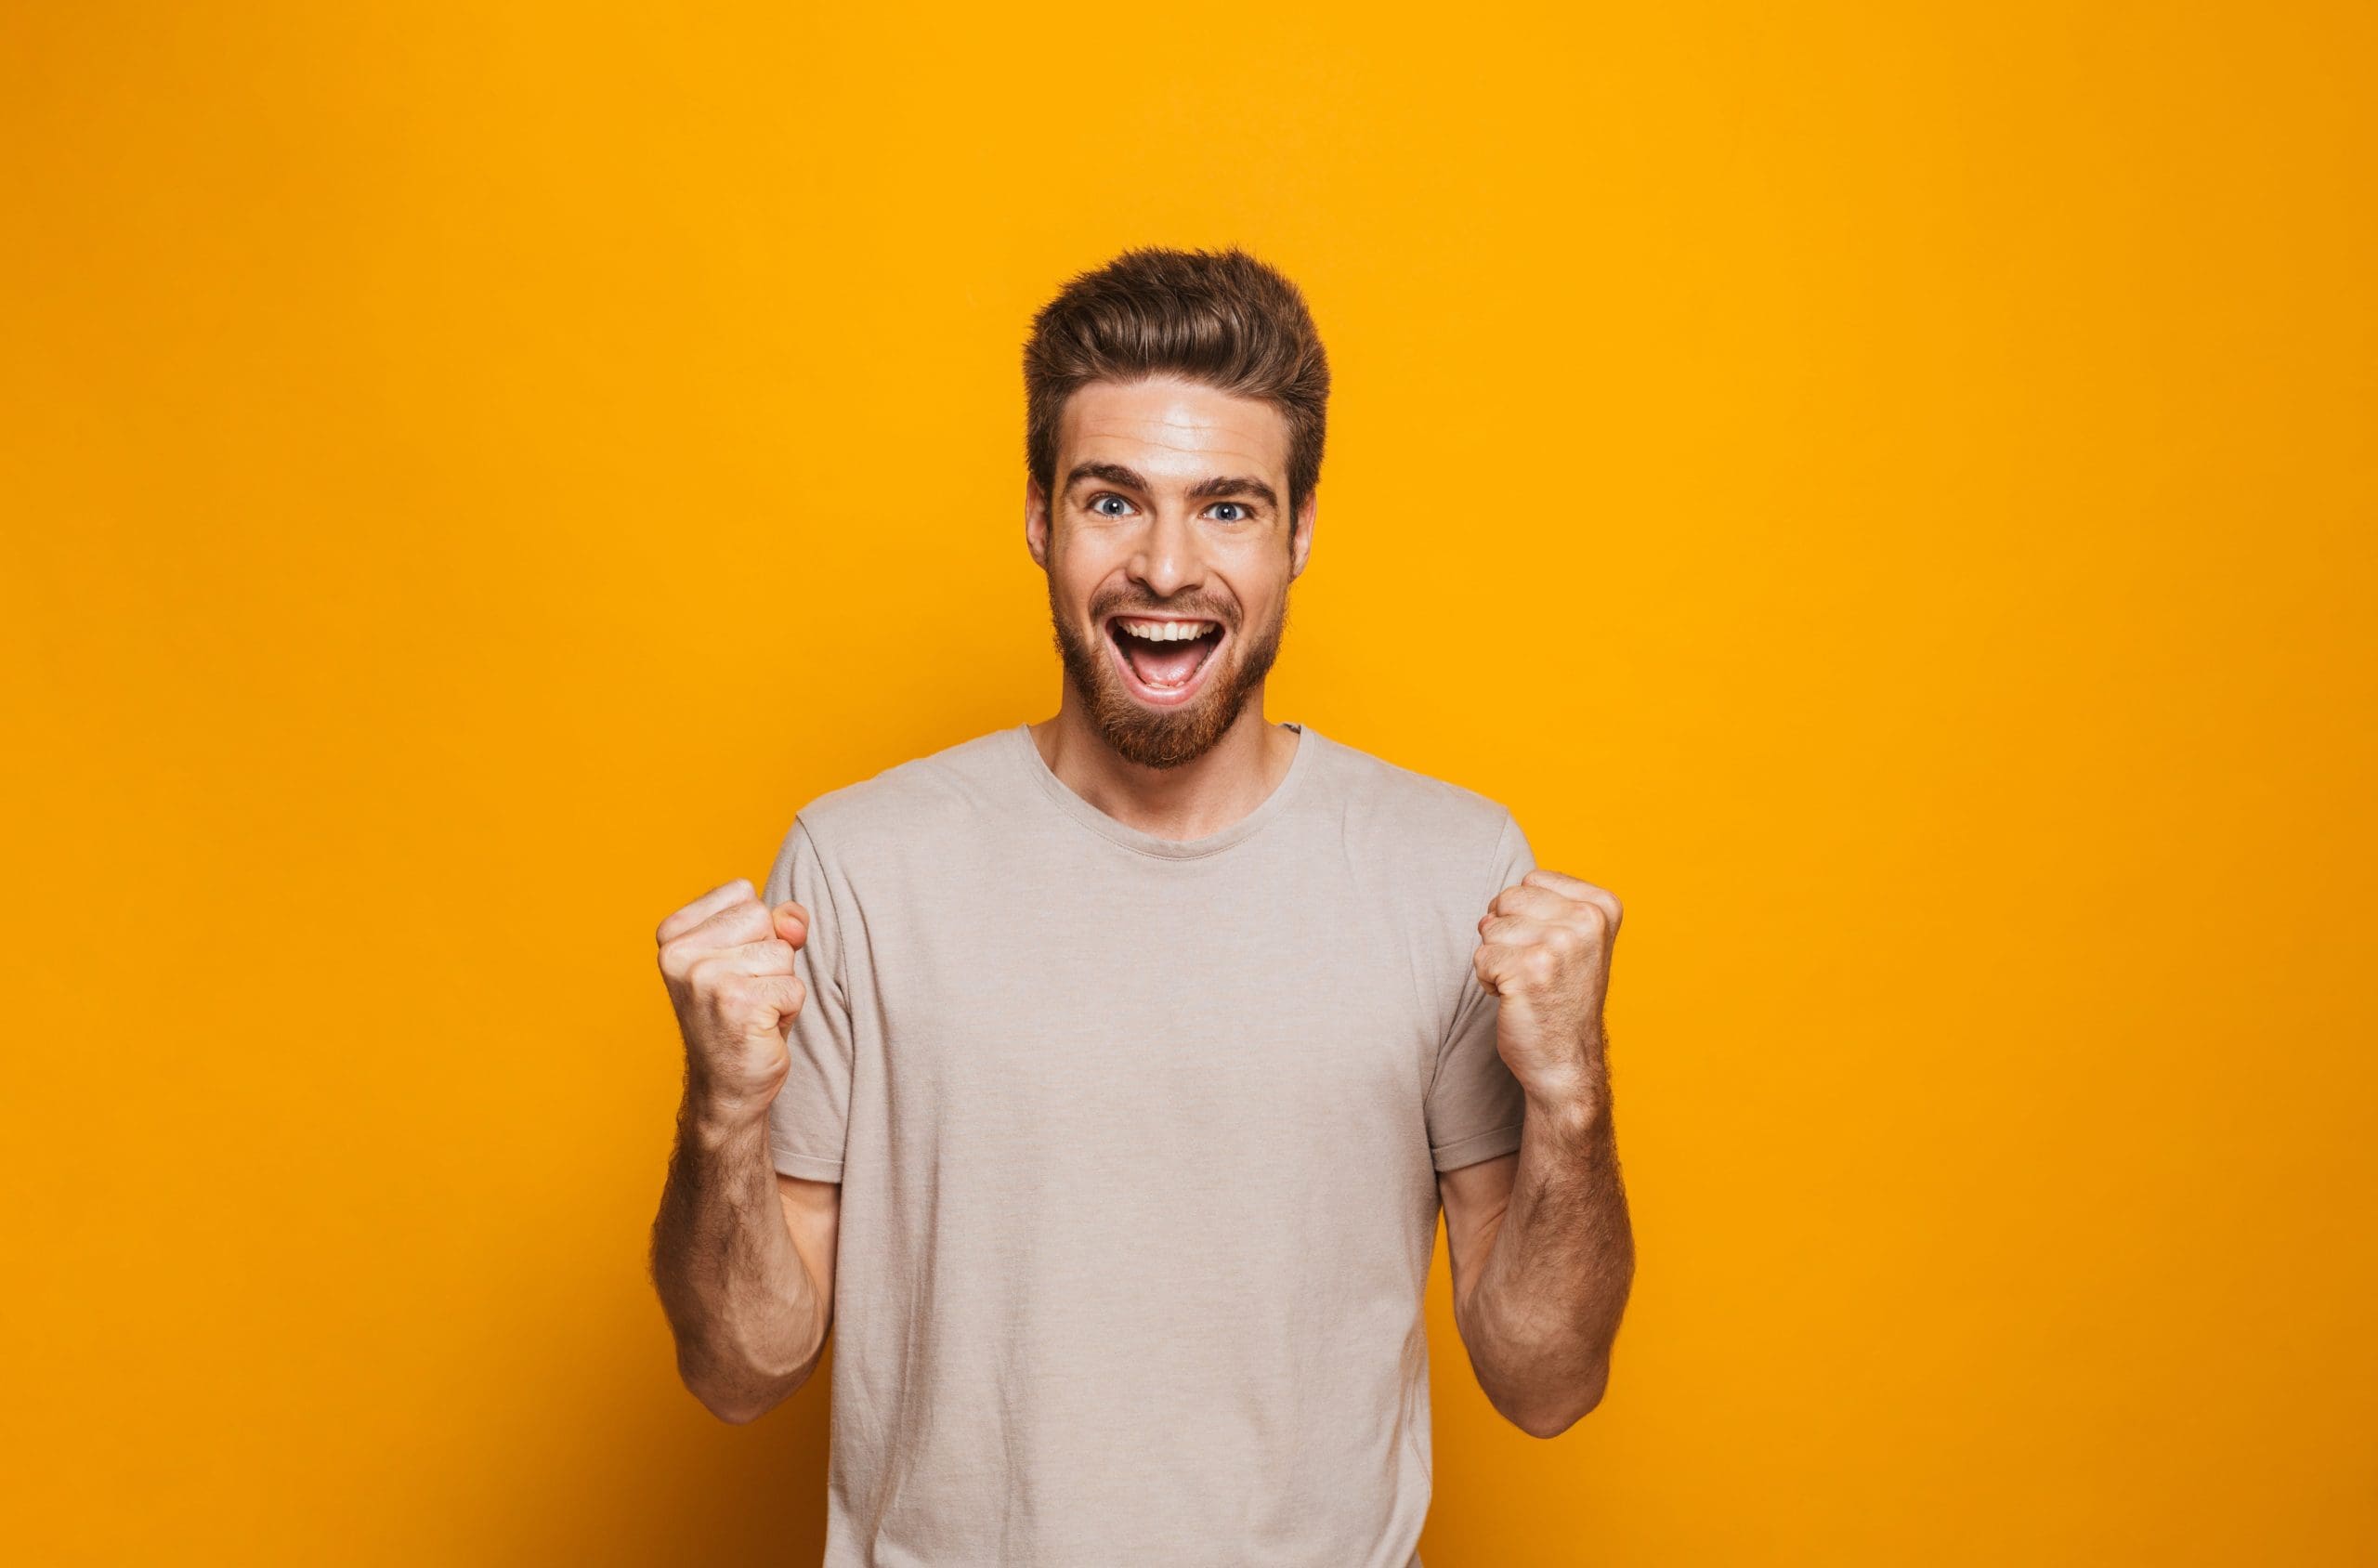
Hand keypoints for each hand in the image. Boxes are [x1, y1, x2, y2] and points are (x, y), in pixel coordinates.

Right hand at [656, 878, 811, 1127]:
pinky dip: (788, 1009)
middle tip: (745, 993)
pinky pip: (794, 986)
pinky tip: (760, 1028)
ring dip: (780, 984)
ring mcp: (704, 978)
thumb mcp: (755, 954)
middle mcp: (679, 953)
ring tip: (753, 1010)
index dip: (755, 930)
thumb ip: (779, 922)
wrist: (727, 1086)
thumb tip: (794, 924)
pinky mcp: (736, 1004)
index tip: (733, 966)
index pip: (743, 893)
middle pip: (764, 917)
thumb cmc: (741, 1013)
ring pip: (782, 952)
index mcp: (673, 933)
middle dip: (770, 956)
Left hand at [1474, 868, 1621, 1107]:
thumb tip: (1496, 899)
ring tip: (1525, 984)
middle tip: (1533, 969)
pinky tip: (1514, 998)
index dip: (1526, 915)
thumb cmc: (1563, 998)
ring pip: (1490, 928)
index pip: (1531, 879)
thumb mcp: (1576, 939)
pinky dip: (1488, 980)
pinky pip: (1480, 958)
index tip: (1549, 948)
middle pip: (1507, 899)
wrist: (1567, 1061)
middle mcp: (1586, 920)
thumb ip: (1551, 905)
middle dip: (1506, 934)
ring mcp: (1559, 944)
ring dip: (1496, 958)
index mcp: (1602, 906)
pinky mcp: (1530, 970)